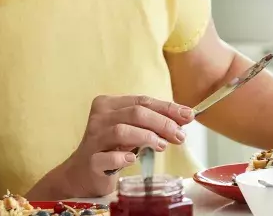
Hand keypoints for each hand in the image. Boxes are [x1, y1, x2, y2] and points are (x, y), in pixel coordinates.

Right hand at [55, 95, 193, 197]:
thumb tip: (184, 117)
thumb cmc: (112, 147)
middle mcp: (99, 118)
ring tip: (162, 146)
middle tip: (179, 135)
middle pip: (135, 113)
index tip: (188, 116)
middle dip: (162, 122)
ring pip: (121, 130)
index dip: (167, 108)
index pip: (142, 101)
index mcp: (108, 104)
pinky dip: (122, 157)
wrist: (83, 171)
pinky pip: (106, 157)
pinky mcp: (91, 161)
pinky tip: (133, 159)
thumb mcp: (132, 129)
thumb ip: (152, 122)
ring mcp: (93, 139)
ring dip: (146, 137)